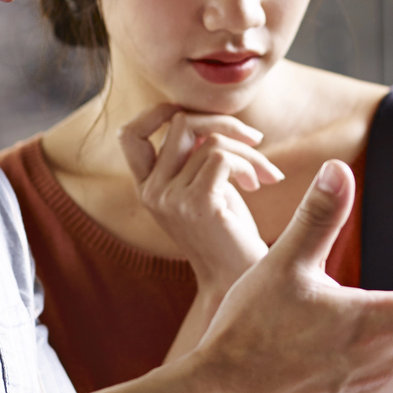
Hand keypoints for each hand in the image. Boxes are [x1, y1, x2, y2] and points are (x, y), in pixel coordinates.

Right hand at [120, 105, 280, 294]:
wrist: (237, 279)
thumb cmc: (228, 234)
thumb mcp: (205, 188)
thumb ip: (195, 157)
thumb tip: (210, 118)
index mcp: (147, 187)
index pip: (130, 135)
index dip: (158, 113)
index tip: (199, 116)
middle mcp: (151, 192)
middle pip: (180, 123)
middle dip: (225, 124)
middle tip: (255, 141)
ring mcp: (170, 198)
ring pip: (211, 141)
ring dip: (248, 152)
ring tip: (263, 175)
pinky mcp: (196, 204)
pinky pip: (222, 157)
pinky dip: (248, 164)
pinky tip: (259, 184)